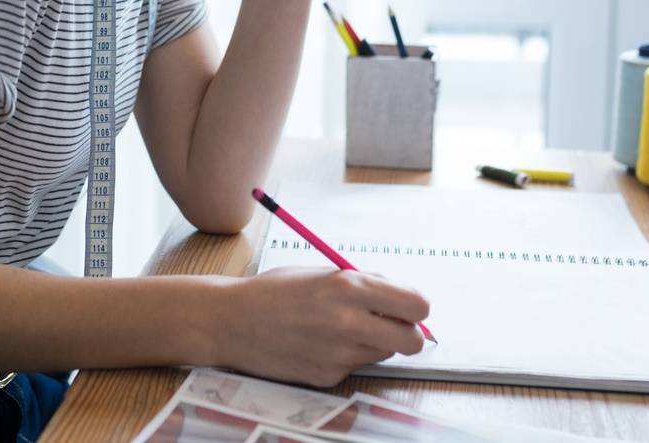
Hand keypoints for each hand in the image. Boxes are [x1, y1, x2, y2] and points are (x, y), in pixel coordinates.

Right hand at [212, 267, 429, 386]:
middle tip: (391, 325)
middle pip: (413, 341)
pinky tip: (318, 343)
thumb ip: (362, 283)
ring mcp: (338, 354)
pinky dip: (346, 356)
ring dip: (374, 343)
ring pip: (384, 354)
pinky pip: (354, 366)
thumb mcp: (321, 272)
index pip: (416, 305)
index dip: (416, 307)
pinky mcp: (327, 376)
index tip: (407, 307)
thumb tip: (399, 296)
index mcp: (349, 287)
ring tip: (341, 328)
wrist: (231, 321)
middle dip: (408, 333)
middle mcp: (348, 321)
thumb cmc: (274, 291)